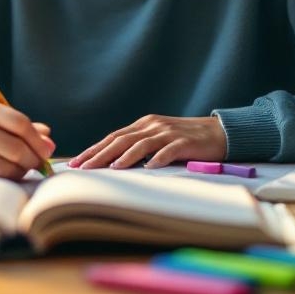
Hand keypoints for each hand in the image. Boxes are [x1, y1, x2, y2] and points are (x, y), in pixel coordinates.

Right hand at [0, 98, 54, 180]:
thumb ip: (23, 129)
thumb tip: (49, 143)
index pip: (20, 124)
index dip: (38, 140)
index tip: (48, 151)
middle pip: (17, 149)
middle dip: (33, 160)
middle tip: (38, 165)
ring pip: (8, 169)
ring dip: (20, 173)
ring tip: (17, 170)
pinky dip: (5, 182)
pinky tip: (2, 177)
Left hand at [68, 114, 226, 169]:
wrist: (219, 133)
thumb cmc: (185, 140)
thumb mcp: (158, 139)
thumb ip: (139, 147)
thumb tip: (112, 164)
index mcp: (144, 125)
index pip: (113, 137)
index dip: (93, 149)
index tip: (75, 162)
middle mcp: (153, 126)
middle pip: (121, 140)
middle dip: (100, 154)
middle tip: (83, 168)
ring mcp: (169, 133)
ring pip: (142, 144)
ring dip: (125, 157)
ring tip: (111, 168)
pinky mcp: (186, 142)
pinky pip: (170, 150)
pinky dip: (159, 159)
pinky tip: (150, 168)